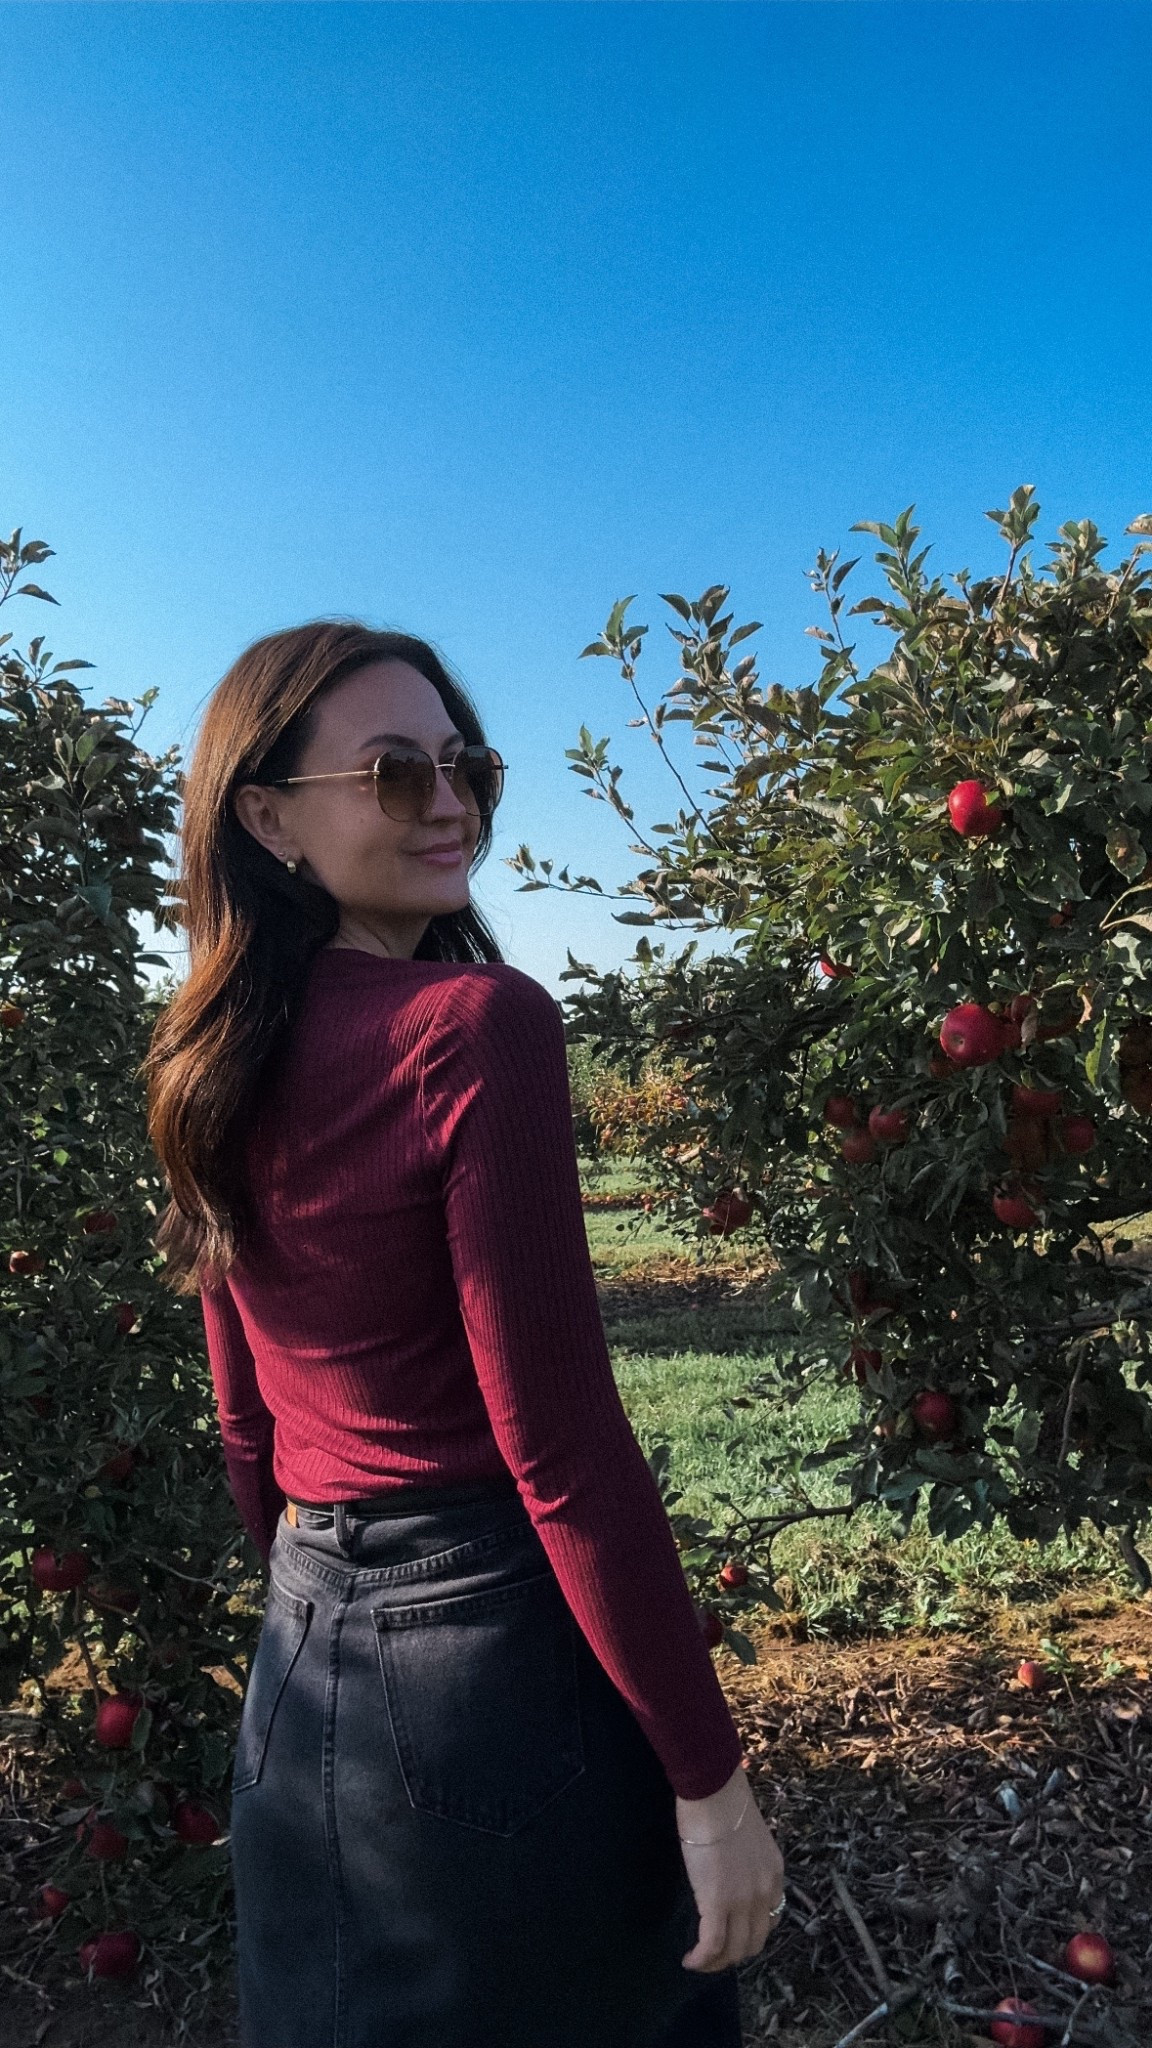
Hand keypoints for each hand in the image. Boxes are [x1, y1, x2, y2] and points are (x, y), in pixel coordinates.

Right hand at [676, 1782, 784, 1972]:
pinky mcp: (716, 1902)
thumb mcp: (749, 1836)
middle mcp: (765, 1893)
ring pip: (733, 1951)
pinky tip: (689, 1959)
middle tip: (713, 1953)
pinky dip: (700, 1959)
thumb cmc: (724, 1801)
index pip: (770, 1920)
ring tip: (699, 1960)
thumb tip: (730, 1867)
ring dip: (715, 1963)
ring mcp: (742, 1901)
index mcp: (774, 1875)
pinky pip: (711, 1944)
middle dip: (733, 1955)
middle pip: (753, 1943)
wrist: (714, 1791)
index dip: (750, 1933)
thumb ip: (746, 1859)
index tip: (732, 1934)